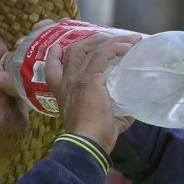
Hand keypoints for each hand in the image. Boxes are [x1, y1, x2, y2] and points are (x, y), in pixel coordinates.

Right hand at [44, 32, 138, 153]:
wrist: (87, 143)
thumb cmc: (93, 138)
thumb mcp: (101, 122)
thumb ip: (114, 114)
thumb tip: (131, 112)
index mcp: (63, 94)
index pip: (51, 70)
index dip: (53, 56)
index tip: (57, 48)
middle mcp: (67, 82)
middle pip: (74, 50)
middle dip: (92, 41)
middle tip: (110, 39)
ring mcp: (77, 78)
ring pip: (91, 48)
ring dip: (112, 41)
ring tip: (130, 40)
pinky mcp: (90, 78)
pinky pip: (103, 54)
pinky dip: (117, 47)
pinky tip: (130, 48)